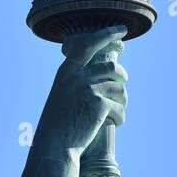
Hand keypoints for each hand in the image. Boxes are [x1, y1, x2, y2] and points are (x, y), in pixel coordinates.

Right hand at [32, 26, 127, 159]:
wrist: (54, 146)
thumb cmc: (58, 123)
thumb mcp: (63, 95)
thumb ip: (79, 81)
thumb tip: (107, 72)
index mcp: (66, 71)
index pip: (89, 44)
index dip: (107, 34)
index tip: (122, 30)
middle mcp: (77, 77)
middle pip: (112, 67)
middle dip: (122, 75)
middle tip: (123, 81)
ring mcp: (88, 90)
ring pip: (119, 88)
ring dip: (122, 100)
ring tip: (118, 109)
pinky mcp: (98, 106)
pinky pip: (120, 107)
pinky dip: (121, 116)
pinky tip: (117, 123)